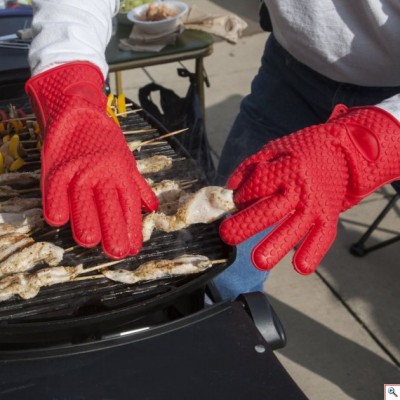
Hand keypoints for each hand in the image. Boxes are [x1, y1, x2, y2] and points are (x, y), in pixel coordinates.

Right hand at [26, 62, 157, 258]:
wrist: (79, 109)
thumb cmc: (105, 141)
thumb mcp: (127, 162)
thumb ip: (138, 186)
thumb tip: (151, 208)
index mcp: (123, 174)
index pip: (130, 205)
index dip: (132, 228)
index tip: (133, 249)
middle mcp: (105, 173)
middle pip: (110, 205)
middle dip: (114, 231)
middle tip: (117, 252)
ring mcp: (81, 168)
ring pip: (84, 199)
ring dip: (86, 221)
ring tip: (89, 242)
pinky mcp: (58, 163)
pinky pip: (56, 187)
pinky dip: (56, 204)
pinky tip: (58, 221)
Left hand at [219, 105, 399, 273]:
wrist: (342, 150)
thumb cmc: (299, 151)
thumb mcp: (273, 150)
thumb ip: (250, 168)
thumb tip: (230, 190)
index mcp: (285, 168)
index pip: (257, 186)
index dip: (241, 196)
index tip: (236, 202)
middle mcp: (300, 188)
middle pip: (271, 210)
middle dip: (248, 223)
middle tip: (227, 235)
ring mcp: (315, 205)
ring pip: (294, 227)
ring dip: (276, 244)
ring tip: (259, 262)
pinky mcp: (328, 216)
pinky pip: (322, 236)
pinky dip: (313, 252)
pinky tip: (300, 267)